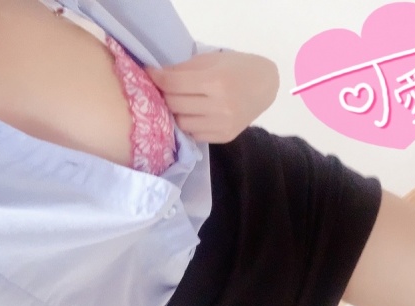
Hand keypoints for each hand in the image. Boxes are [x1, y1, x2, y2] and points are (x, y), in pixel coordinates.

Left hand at [146, 51, 278, 143]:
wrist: (265, 86)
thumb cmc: (237, 67)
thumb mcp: (211, 60)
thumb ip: (183, 69)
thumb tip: (156, 76)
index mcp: (215, 82)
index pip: (173, 84)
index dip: (156, 77)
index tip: (149, 73)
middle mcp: (219, 106)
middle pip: (174, 104)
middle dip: (165, 94)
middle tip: (165, 88)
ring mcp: (222, 124)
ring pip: (181, 123)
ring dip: (176, 112)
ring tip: (180, 102)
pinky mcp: (225, 136)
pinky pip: (194, 134)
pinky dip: (190, 124)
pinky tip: (194, 114)